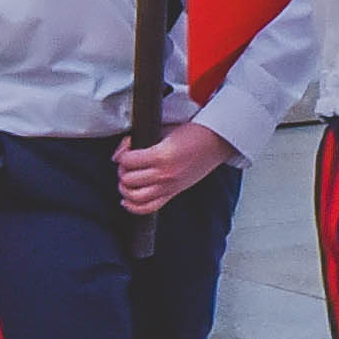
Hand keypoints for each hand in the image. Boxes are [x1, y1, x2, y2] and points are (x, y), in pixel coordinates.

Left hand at [118, 119, 239, 211]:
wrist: (218, 141)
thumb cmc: (195, 133)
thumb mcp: (165, 130)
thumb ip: (142, 140)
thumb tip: (121, 152)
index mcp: (162, 156)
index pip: (128, 161)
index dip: (122, 154)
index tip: (125, 149)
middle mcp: (165, 175)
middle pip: (128, 179)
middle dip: (122, 170)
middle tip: (126, 163)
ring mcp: (169, 186)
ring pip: (134, 197)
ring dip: (125, 188)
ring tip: (127, 179)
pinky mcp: (173, 193)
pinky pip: (148, 208)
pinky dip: (133, 207)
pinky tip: (127, 200)